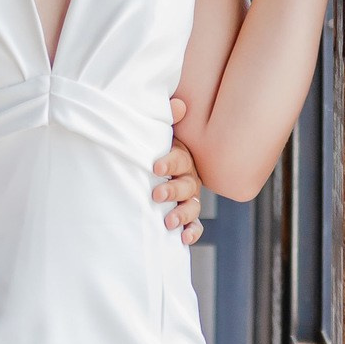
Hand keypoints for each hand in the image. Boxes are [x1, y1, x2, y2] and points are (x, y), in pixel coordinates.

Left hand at [152, 97, 204, 244]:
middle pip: (187, 184)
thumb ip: (168, 118)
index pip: (180, 158)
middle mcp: (189, 177)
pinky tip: (184, 239)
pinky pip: (194, 225)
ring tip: (168, 221)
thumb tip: (178, 104)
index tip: (156, 167)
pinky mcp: (186, 215)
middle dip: (173, 190)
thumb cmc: (153, 146)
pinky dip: (191, 232)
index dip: (170, 162)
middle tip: (156, 194)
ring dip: (182, 214)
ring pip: (192, 207)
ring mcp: (189, 198)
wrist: (150, 166)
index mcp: (181, 157)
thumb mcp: (158, 131)